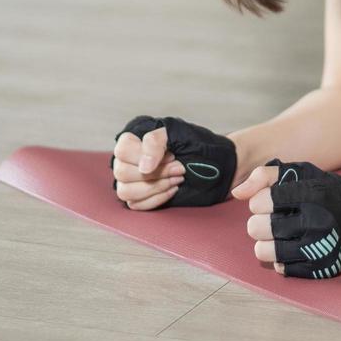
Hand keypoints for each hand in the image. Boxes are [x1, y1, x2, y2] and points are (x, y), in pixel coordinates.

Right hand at [112, 115, 237, 208]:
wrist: (218, 164)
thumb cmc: (198, 145)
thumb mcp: (177, 134)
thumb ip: (155, 142)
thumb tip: (143, 167)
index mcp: (136, 139)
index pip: (122, 150)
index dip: (144, 156)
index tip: (172, 157)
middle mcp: (130, 160)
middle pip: (122, 173)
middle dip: (156, 173)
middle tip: (179, 168)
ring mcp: (134, 180)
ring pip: (125, 192)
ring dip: (155, 187)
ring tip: (177, 179)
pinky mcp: (141, 198)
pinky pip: (135, 205)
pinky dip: (156, 199)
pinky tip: (173, 190)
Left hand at [230, 158, 340, 277]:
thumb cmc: (331, 192)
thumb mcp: (304, 173)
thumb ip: (267, 176)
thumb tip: (237, 193)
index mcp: (312, 194)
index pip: (261, 201)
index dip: (260, 201)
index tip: (270, 201)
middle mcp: (316, 222)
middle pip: (258, 228)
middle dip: (259, 222)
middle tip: (273, 219)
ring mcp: (318, 249)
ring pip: (264, 252)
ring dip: (266, 243)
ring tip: (278, 235)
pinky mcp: (320, 269)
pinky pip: (281, 268)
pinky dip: (281, 258)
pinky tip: (292, 247)